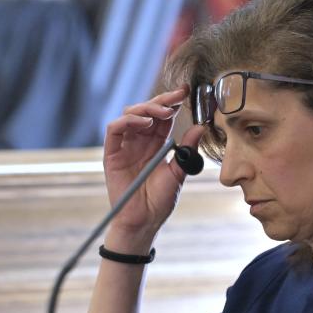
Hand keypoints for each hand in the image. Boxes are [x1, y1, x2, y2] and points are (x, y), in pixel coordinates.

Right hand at [103, 86, 204, 250]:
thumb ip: (187, 150)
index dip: (172, 101)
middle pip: (147, 111)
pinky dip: (127, 121)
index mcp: (157, 143)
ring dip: (146, 109)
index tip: (185, 91)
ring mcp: (125, 146)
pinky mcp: (112, 153)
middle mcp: (140, 141)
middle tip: (176, 99)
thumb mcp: (178, 172)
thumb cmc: (160, 201)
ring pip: (129, 114)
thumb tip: (200, 127)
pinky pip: (114, 129)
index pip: (163, 116)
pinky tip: (143, 123)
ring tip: (162, 114)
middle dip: (161, 101)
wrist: (144, 221)